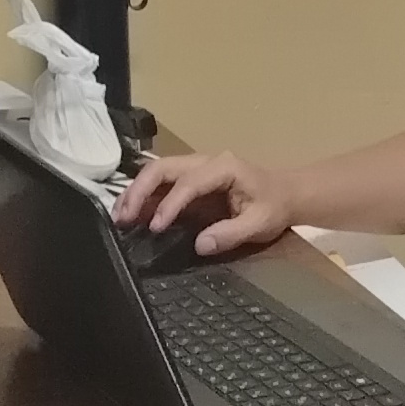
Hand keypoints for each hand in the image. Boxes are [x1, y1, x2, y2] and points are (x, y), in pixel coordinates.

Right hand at [112, 150, 289, 258]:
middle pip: (164, 168)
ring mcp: (195, 169)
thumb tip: (200, 244)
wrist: (285, 193)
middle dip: (140, 190)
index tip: (156, 227)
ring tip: (119, 216)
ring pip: (157, 173)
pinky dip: (143, 197)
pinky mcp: (190, 181)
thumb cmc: (274, 206)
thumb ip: (230, 233)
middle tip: (124, 217)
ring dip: (136, 192)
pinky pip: (162, 184)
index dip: (170, 203)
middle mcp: (205, 162)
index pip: (190, 182)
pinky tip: (130, 215)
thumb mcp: (260, 223)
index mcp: (224, 168)